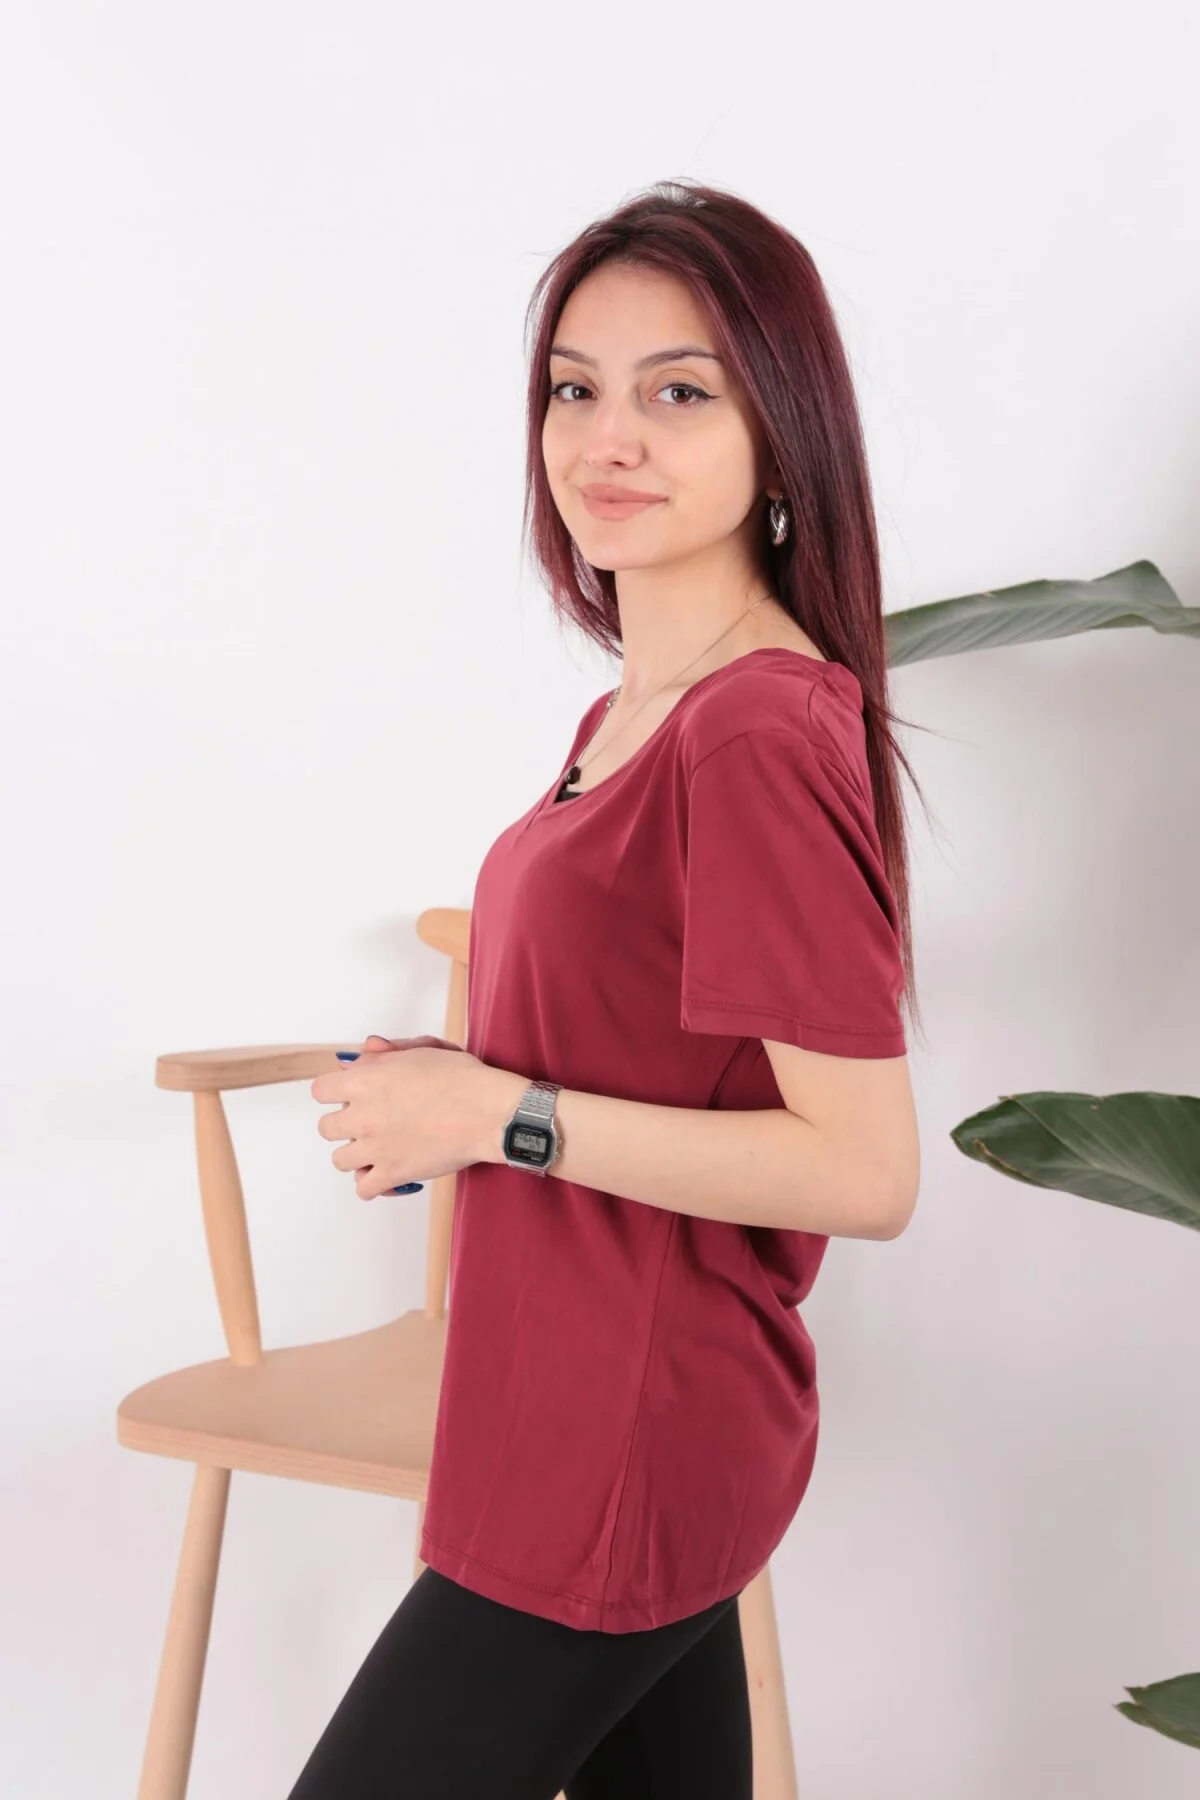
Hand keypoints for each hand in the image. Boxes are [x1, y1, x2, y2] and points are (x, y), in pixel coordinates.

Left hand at [311, 1034, 521, 1200]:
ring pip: (339, 1160)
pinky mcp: (393, 1173)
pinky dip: (372, 1185)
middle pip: (326, 1128)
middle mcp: (363, 1115)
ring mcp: (375, 1147)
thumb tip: (369, 1048)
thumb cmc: (462, 1078)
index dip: (335, 1092)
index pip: (320, 1090)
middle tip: (369, 1123)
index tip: (350, 1096)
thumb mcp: (424, 1050)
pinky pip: (364, 1189)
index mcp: (366, 1081)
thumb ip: (389, 1051)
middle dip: (345, 1125)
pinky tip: (385, 1176)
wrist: (488, 1112)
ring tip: (377, 1151)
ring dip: (356, 1156)